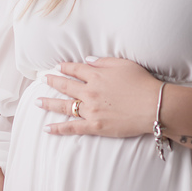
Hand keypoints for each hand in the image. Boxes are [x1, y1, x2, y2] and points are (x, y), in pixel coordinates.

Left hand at [40, 57, 160, 137]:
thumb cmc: (142, 83)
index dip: (65, 67)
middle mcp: (90, 91)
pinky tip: (47, 129)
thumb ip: (103, 62)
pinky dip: (59, 128)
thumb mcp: (123, 64)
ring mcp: (91, 110)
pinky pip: (73, 128)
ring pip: (64, 106)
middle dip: (52, 81)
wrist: (153, 106)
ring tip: (37, 102)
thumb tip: (87, 61)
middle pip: (65, 86)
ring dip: (49, 103)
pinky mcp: (95, 126)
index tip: (57, 66)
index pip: (75, 69)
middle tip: (42, 79)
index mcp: (96, 75)